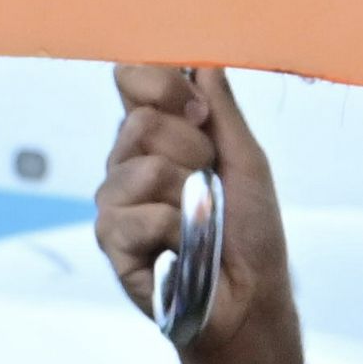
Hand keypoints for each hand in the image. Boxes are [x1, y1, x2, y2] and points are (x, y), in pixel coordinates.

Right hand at [96, 64, 291, 360]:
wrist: (250, 302)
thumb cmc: (251, 238)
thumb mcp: (246, 163)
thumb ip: (222, 110)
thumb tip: (205, 61)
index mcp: (156, 137)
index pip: (131, 79)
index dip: (162, 85)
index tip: (200, 115)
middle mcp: (128, 162)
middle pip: (140, 122)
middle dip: (191, 151)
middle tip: (211, 186)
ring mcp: (115, 201)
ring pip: (140, 167)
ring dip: (187, 197)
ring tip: (200, 224)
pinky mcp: (111, 240)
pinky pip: (139, 215)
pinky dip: (175, 233)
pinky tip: (180, 252)